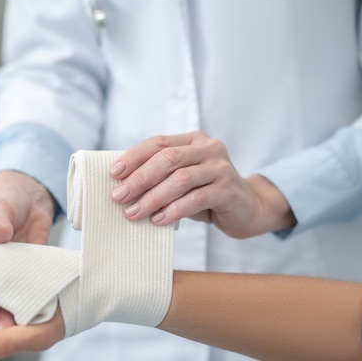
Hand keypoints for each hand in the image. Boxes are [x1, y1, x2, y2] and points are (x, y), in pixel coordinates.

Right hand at [0, 171, 55, 329]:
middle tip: (6, 327)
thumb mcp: (0, 205)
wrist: (32, 200)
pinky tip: (38, 317)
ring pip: (2, 300)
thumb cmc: (6, 201)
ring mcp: (4, 274)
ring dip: (10, 316)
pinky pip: (25, 295)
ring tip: (22, 330)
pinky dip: (29, 306)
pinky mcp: (24, 276)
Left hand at [109, 132, 295, 237]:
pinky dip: (173, 210)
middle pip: (167, 159)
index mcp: (193, 140)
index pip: (158, 142)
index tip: (113, 173)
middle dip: (139, 179)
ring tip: (133, 213)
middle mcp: (209, 148)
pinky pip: (195, 199)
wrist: (248, 208)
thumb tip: (121, 186)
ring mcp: (221, 168)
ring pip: (180, 179)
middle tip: (118, 197)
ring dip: (152, 198)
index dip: (134, 157)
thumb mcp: (183, 180)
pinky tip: (157, 220)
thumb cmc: (206, 193)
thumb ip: (161, 176)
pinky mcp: (228, 190)